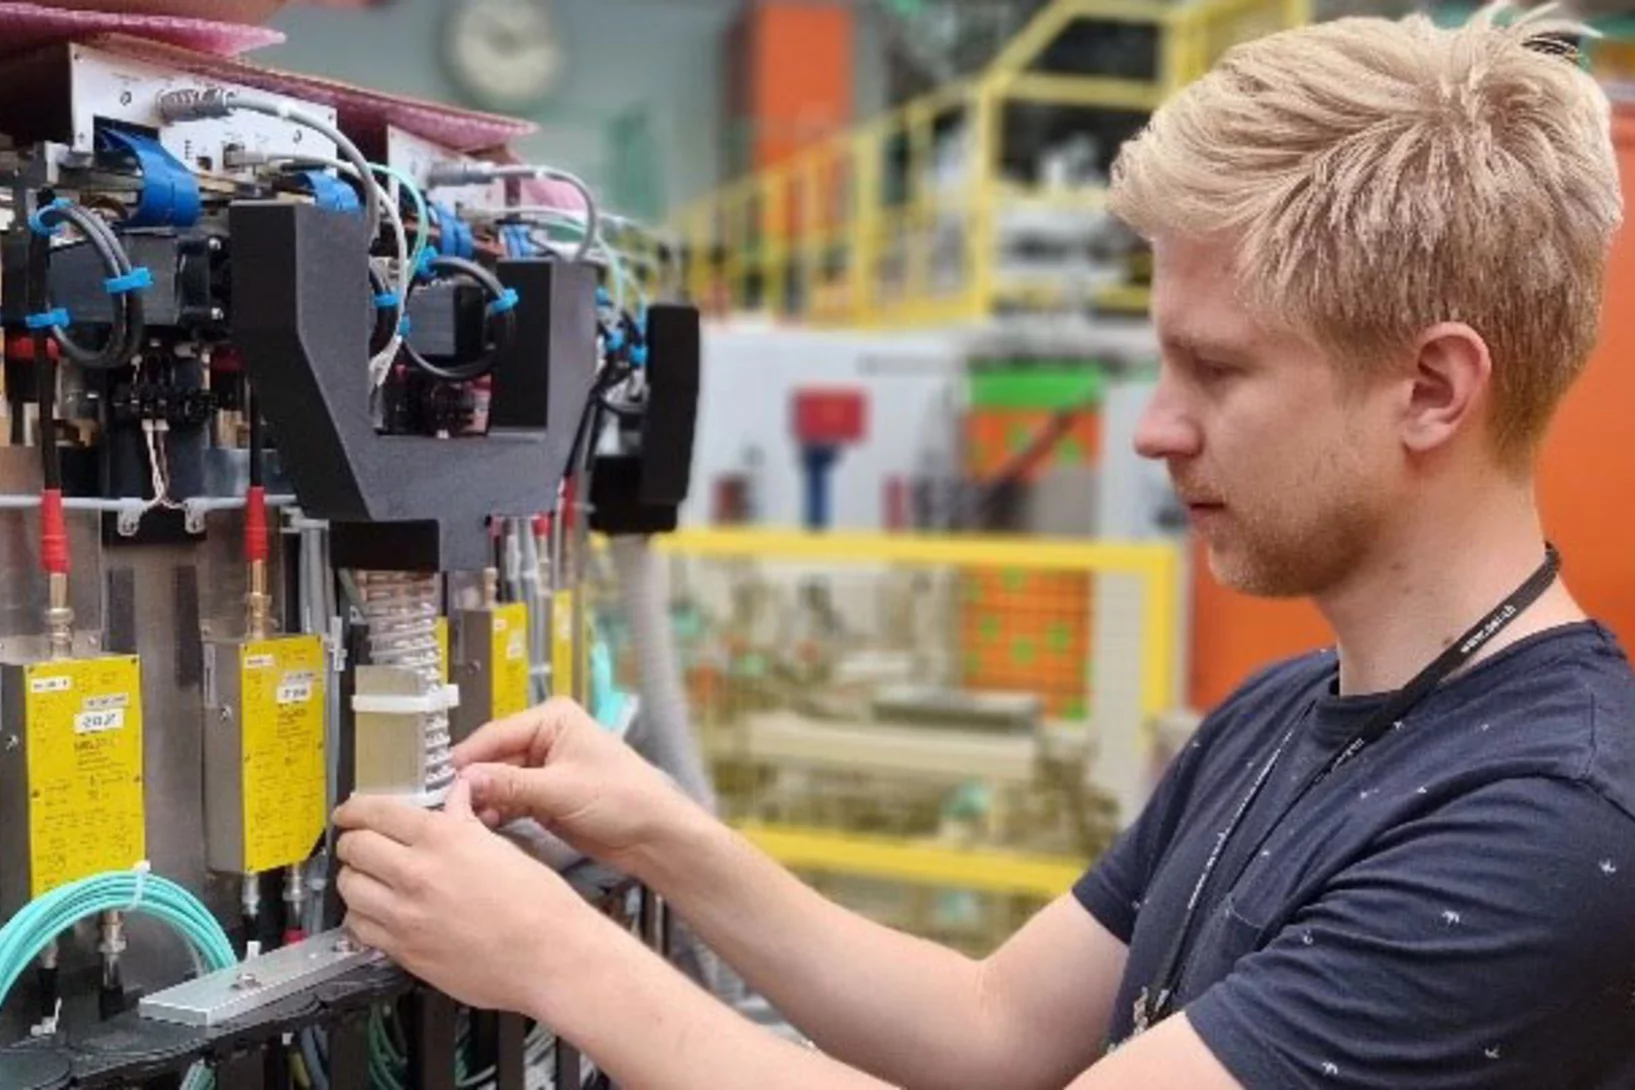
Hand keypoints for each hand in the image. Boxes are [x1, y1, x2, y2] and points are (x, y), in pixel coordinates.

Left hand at [334, 779, 605, 1015]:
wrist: (551, 956)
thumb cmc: (539, 905)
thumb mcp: (503, 847)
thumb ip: (466, 821)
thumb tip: (456, 797)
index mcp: (443, 838)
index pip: (374, 812)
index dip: (354, 809)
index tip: (351, 812)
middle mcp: (416, 873)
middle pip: (353, 847)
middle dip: (353, 841)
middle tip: (361, 843)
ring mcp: (405, 916)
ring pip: (349, 888)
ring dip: (355, 878)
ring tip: (369, 878)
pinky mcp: (404, 951)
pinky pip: (359, 928)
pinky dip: (362, 916)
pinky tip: (379, 912)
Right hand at [453, 697, 700, 876]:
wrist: (653, 836)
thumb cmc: (624, 799)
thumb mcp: (561, 790)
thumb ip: (511, 785)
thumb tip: (467, 780)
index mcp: (553, 720)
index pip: (496, 733)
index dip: (468, 758)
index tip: (442, 780)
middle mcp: (545, 739)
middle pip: (494, 758)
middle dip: (475, 782)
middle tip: (449, 805)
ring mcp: (543, 769)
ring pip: (498, 781)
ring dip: (484, 800)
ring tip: (468, 819)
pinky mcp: (544, 796)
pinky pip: (509, 800)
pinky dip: (497, 811)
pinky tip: (485, 825)